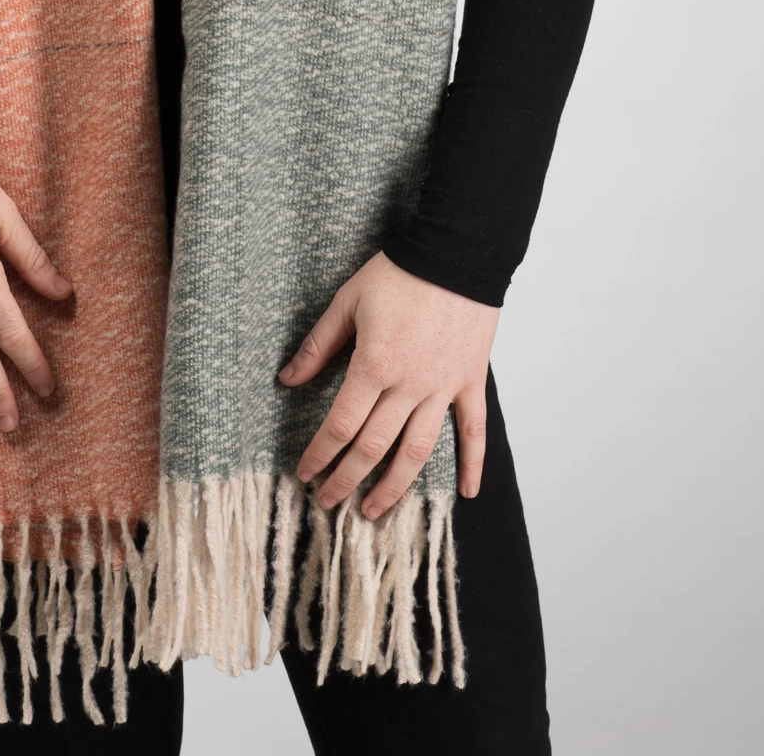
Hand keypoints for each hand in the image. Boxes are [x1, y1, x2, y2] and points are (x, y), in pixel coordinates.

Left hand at [278, 251, 497, 513]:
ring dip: (395, 486)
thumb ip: (319, 345)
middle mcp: (409, 385)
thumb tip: (289, 379)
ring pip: (418, 450)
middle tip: (329, 502)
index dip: (320, 454)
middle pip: (374, 446)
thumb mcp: (348, 301)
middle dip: (347, 479)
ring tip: (374, 511)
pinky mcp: (470, 380)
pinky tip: (467, 493)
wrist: (455, 252)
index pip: (341, 425)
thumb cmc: (400, 272)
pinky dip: (473, 463)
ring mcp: (443, 387)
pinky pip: (474, 429)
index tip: (305, 473)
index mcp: (374, 365)